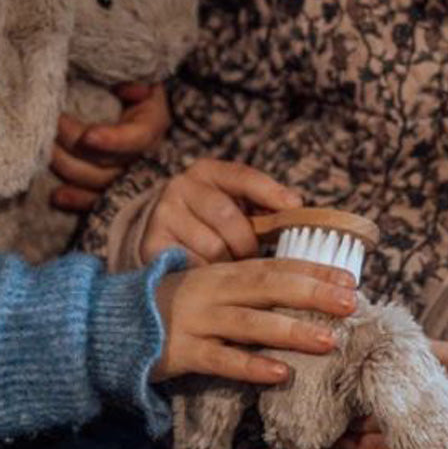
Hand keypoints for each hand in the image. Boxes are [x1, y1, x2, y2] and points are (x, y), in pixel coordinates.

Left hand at [51, 83, 170, 212]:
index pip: (137, 139)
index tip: (88, 136)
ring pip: (101, 184)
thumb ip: (135, 80)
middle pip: (110, 165)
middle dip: (74, 148)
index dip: (113, 140)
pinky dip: (77, 201)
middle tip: (47, 127)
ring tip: (44, 151)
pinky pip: (98, 201)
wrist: (144, 104)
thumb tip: (129, 89)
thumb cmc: (134, 85)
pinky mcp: (117, 187)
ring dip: (69, 170)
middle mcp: (147, 156)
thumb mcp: (141, 76)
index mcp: (154, 125)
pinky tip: (56, 196)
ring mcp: (132, 175)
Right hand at [140, 159, 302, 265]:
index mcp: (207, 172)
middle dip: (247, 241)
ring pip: (212, 246)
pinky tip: (207, 276)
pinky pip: (192, 265)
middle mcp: (181, 186)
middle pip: (227, 215)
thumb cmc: (210, 225)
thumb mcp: (235, 208)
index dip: (270, 191)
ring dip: (228, 263)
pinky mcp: (152, 243)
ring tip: (228, 267)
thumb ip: (262, 207)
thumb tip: (295, 208)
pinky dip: (206, 274)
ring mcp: (163, 214)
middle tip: (252, 256)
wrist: (160, 239)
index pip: (242, 176)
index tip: (294, 205)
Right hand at [152, 258, 357, 383]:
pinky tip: (281, 374)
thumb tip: (299, 292)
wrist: (109, 323)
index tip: (349, 278)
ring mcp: (196, 322)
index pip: (275, 266)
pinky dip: (251, 367)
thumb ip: (245, 287)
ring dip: (291, 331)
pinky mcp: (182, 353)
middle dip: (312, 293)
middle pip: (268, 288)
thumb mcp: (208, 287)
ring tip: (328, 340)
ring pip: (249, 324)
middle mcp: (212, 291)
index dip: (313, 270)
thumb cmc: (170, 306)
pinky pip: (221, 361)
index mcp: (222, 272)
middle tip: (351, 303)